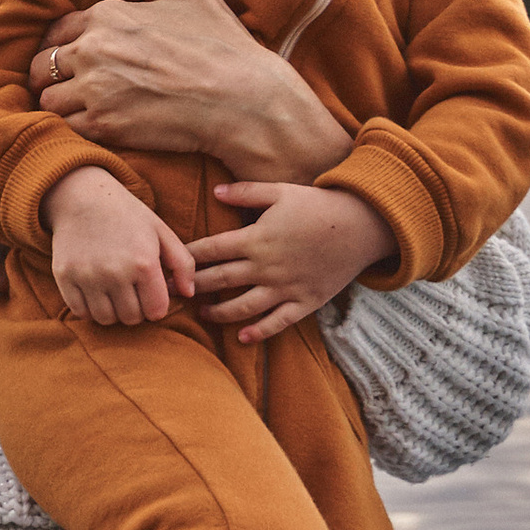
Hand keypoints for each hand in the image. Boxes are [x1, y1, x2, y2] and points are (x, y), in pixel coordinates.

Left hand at [30, 0, 348, 180]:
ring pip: (47, 99)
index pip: (57, 30)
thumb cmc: (224, 46)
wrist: (246, 101)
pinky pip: (65, 127)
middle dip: (50, 76)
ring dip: (60, 106)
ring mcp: (95, 88)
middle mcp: (93, 49)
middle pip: (41, 65)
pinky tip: (95, 128)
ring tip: (81, 111)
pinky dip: (74, 129)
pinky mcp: (103, 125)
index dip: (61, 46)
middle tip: (69, 89)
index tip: (71, 61)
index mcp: (108, 14)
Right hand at [44, 166, 195, 325]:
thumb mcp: (161, 231)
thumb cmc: (127, 215)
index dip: (156, 306)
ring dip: (113, 312)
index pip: (156, 311)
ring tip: (114, 293)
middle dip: (136, 310)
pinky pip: (81, 312)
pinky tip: (95, 292)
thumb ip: (183, 263)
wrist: (82, 195)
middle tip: (132, 293)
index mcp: (144, 262)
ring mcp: (87, 276)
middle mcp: (115, 272)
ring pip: (106, 319)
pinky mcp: (65, 277)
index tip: (151, 294)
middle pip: (132, 318)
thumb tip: (189, 294)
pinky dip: (90, 309)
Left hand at [186, 183, 396, 342]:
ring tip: (202, 314)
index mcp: (256, 238)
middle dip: (192, 286)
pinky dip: (259, 332)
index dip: (187, 256)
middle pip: (219, 280)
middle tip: (171, 292)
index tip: (168, 262)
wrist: (361, 226)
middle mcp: (266, 266)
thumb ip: (246, 193)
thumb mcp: (280, 192)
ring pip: (243, 306)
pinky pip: (278, 322)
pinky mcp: (304, 302)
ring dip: (218, 312)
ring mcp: (285, 287)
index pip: (210, 250)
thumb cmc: (318, 206)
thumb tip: (214, 191)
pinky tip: (242, 337)